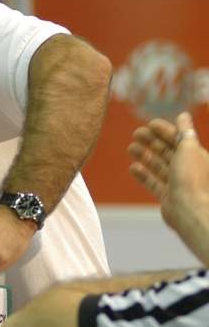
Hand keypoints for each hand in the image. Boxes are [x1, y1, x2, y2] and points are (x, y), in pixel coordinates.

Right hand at [129, 112, 208, 253]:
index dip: (164, 130)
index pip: (178, 138)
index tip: (148, 124)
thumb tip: (183, 115)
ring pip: (158, 165)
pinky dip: (143, 174)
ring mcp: (177, 183)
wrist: (190, 210)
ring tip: (130, 148)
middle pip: (167, 151)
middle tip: (135, 134)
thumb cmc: (191, 178)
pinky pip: (153, 182)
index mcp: (196, 155)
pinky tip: (133, 167)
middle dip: (151, 141)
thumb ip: (184, 131)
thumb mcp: (189, 148)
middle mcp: (188, 168)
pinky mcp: (167, 196)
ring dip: (145, 155)